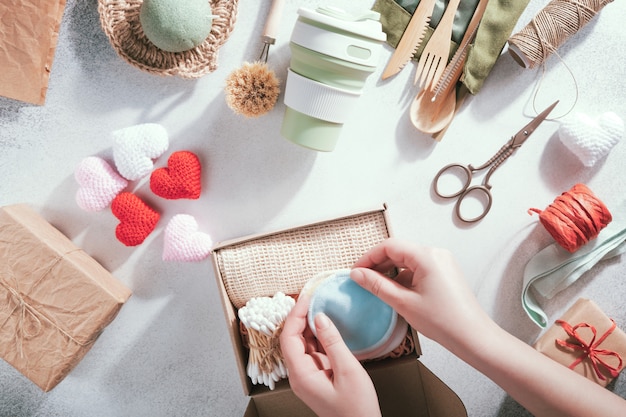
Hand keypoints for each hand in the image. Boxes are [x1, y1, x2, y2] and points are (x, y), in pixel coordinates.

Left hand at [280, 294, 381, 416]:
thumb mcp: (348, 371)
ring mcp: (307, 376)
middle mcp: (299, 375)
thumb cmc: (357, 408)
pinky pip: (312, 350)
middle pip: (292, 339)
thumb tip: (320, 317)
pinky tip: (326, 324)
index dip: (295, 315)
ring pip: (301, 343)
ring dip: (308, 324)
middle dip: (300, 317)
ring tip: (319, 305)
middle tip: (312, 297)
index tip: (306, 297)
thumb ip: (333, 342)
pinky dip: (317, 335)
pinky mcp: (316, 376)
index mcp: (301, 375)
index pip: (288, 338)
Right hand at [350, 238, 491, 348]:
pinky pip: (418, 268)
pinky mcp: (445, 272)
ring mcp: (442, 262)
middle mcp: (436, 253)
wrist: (473, 337)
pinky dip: (404, 277)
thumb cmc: (444, 321)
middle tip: (362, 280)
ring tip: (378, 288)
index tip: (356, 271)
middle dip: (378, 264)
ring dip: (391, 271)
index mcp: (426, 256)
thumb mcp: (403, 303)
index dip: (369, 257)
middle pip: (399, 251)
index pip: (389, 246)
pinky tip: (397, 292)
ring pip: (408, 260)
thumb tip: (357, 274)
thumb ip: (377, 285)